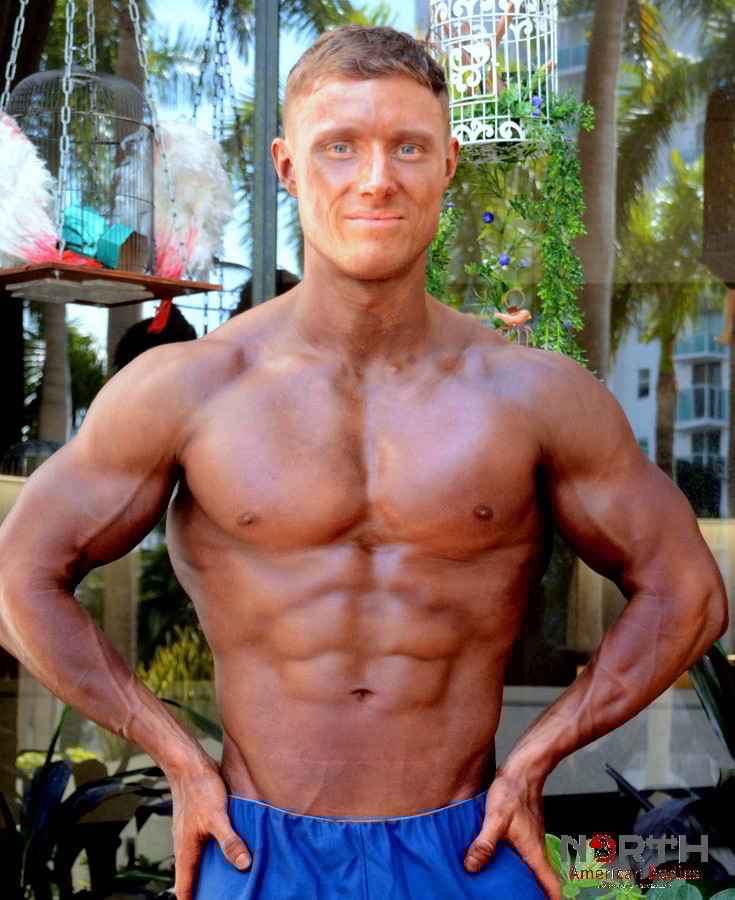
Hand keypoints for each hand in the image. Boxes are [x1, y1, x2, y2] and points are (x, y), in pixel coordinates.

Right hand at [167, 755, 250, 899]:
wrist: (187, 762)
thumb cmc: (199, 789)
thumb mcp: (216, 817)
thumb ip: (229, 842)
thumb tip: (244, 865)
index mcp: (185, 852)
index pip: (184, 889)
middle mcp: (185, 846)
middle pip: (192, 876)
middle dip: (206, 888)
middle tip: (227, 894)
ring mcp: (191, 833)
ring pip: (200, 859)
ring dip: (212, 869)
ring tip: (233, 876)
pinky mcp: (198, 820)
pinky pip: (206, 843)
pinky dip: (216, 850)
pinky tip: (233, 845)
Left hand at [464, 767, 559, 899]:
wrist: (524, 769)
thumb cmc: (513, 791)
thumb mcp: (495, 819)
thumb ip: (484, 843)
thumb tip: (471, 867)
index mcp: (534, 851)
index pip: (551, 884)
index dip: (551, 899)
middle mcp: (537, 847)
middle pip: (540, 878)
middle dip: (531, 891)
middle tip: (512, 896)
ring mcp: (533, 838)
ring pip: (532, 864)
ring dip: (522, 875)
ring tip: (503, 883)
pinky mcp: (526, 830)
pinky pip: (525, 852)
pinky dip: (516, 860)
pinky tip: (498, 858)